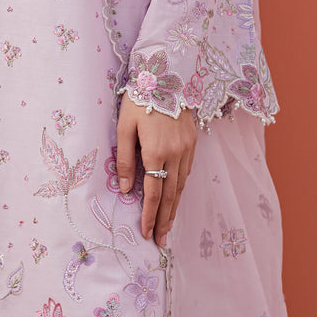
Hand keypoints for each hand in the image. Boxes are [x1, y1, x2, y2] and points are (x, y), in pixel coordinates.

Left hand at [115, 96, 197, 245]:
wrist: (168, 75)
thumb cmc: (140, 99)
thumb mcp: (124, 127)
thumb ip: (124, 159)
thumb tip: (123, 189)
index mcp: (156, 152)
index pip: (152, 193)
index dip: (149, 216)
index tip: (146, 233)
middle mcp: (175, 154)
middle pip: (170, 195)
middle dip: (164, 220)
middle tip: (160, 241)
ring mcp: (187, 149)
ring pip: (181, 186)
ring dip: (174, 208)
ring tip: (167, 227)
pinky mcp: (193, 143)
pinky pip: (187, 173)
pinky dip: (180, 189)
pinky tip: (175, 199)